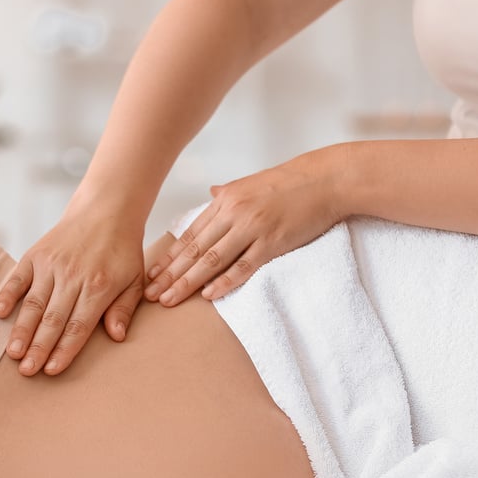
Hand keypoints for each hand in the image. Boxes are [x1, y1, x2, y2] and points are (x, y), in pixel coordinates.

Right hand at [0, 211, 145, 375]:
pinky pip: (18, 278)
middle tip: (27, 371)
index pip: (78, 326)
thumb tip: (117, 336)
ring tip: (13, 353)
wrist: (106, 210)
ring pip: (33, 303)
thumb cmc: (122, 251)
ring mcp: (51, 265)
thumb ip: (124, 309)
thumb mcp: (134, 280)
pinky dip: (6, 294)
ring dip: (22, 330)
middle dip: (39, 347)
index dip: (64, 350)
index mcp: (98, 286)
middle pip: (53, 319)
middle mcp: (72, 276)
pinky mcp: (35, 254)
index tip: (52, 370)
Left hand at [144, 149, 343, 304]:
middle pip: (195, 250)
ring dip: (188, 282)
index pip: (191, 234)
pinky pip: (244, 266)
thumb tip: (209, 192)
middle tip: (151, 294)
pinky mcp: (273, 242)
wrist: (327, 178)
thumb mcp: (251, 183)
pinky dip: (225, 281)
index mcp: (226, 200)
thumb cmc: (290, 183)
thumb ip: (227, 193)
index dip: (170, 257)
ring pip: (213, 260)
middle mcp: (234, 214)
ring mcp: (253, 228)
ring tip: (169, 299)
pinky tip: (208, 295)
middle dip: (170, 274)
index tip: (151, 274)